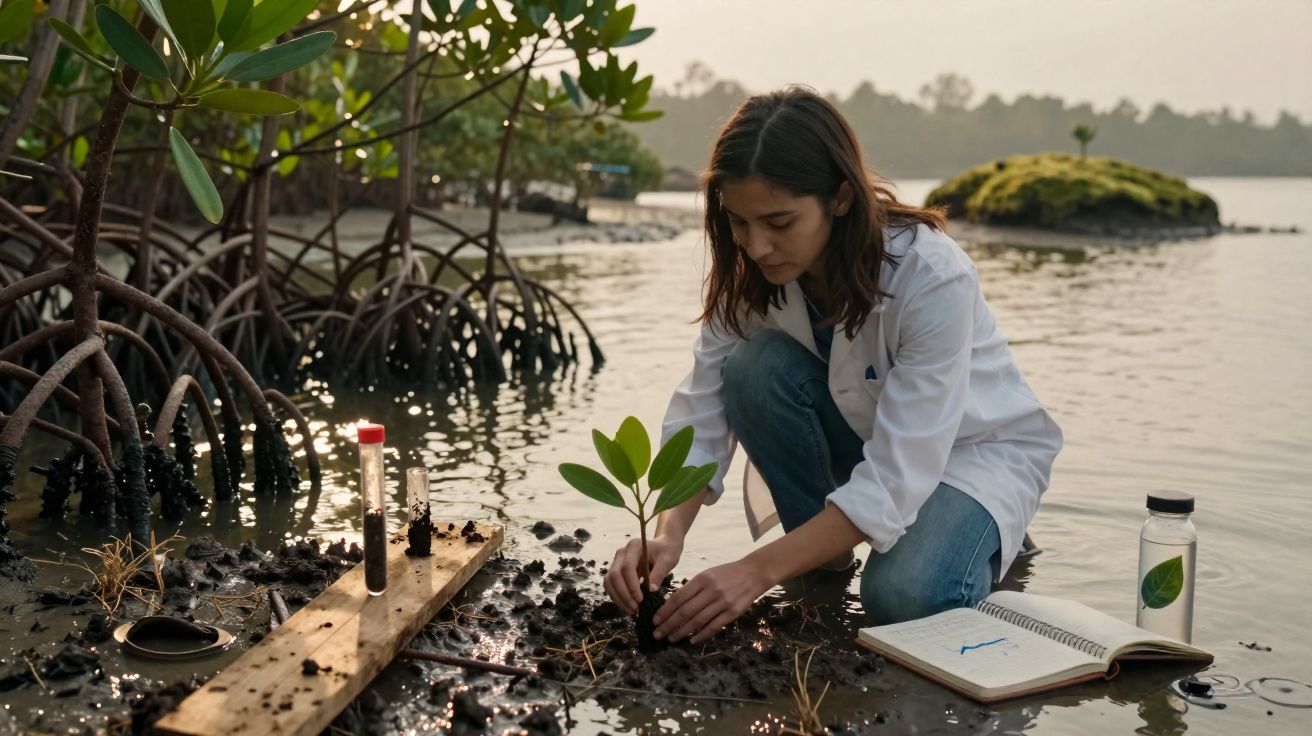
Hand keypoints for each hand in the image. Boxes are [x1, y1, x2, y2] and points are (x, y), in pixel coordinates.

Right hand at [603, 534, 683, 615]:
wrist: (662, 547)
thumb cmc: (666, 552)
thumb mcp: (667, 561)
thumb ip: (659, 574)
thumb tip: (650, 591)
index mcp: (634, 547)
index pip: (627, 567)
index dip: (631, 585)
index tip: (641, 599)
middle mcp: (621, 553)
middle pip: (614, 575)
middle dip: (624, 594)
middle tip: (636, 608)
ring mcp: (616, 562)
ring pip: (609, 582)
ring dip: (618, 598)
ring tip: (631, 610)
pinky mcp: (616, 571)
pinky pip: (611, 586)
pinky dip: (617, 598)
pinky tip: (628, 607)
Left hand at [652, 558, 772, 643]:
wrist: (753, 573)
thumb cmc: (726, 574)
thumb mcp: (707, 574)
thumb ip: (691, 588)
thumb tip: (673, 604)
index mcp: (701, 579)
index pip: (678, 597)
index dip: (665, 611)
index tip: (655, 620)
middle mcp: (710, 591)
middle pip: (685, 611)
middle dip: (668, 624)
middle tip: (657, 634)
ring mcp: (722, 602)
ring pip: (697, 621)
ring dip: (681, 632)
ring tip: (671, 639)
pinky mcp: (732, 613)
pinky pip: (713, 626)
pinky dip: (701, 635)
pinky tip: (692, 640)